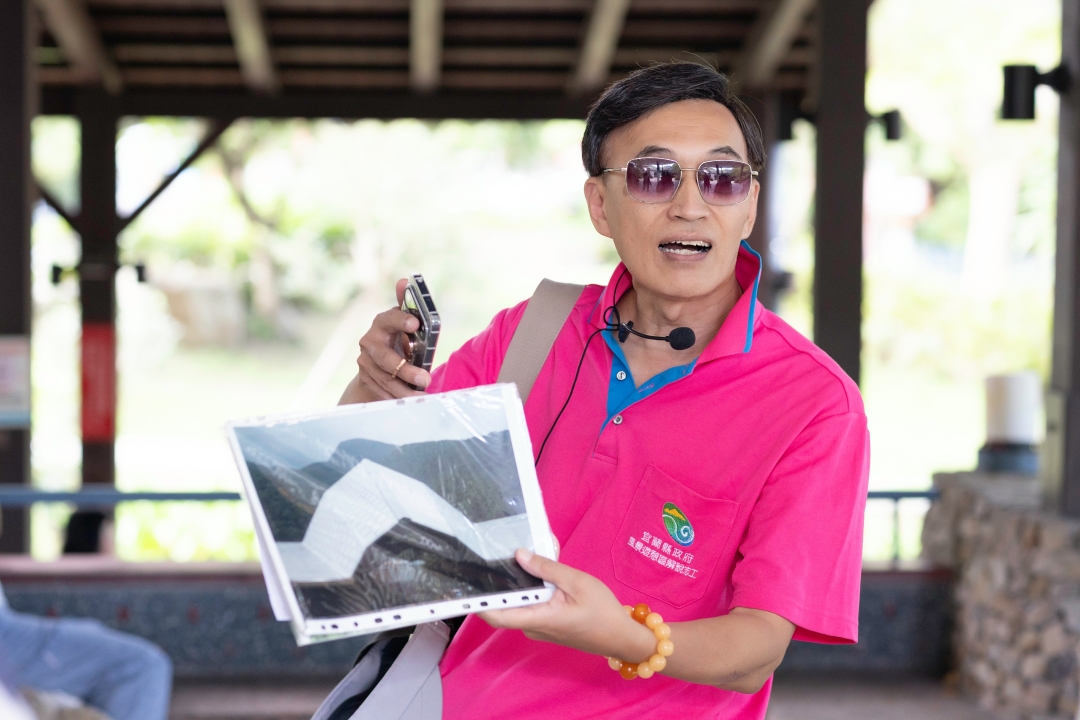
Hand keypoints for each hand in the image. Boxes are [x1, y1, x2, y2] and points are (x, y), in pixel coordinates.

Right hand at [341, 278, 431, 402]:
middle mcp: (369, 343)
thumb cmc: (397, 340)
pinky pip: (384, 391)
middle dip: (405, 370)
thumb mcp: (404, 324)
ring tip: (423, 395)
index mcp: (381, 324)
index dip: (400, 319)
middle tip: (425, 379)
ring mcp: (365, 363)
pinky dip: (399, 397)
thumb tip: (405, 280)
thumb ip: (407, 304)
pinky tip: (413, 400)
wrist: (375, 365)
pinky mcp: (367, 380)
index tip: (415, 322)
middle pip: (385, 358)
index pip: (387, 319)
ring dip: (405, 389)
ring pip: (386, 379)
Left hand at [478, 549, 655, 662]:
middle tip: (495, 553)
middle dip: (501, 581)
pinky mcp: (547, 624)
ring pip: (519, 604)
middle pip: (506, 605)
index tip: (467, 581)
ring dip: (518, 583)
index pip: (496, 615)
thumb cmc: (603, 611)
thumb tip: (519, 555)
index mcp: (539, 618)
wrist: (622, 637)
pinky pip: (531, 606)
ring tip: (518, 554)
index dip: (477, 601)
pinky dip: (530, 589)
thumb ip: (547, 568)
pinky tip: (536, 569)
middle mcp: (533, 626)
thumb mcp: (577, 581)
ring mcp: (539, 627)